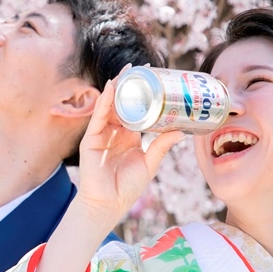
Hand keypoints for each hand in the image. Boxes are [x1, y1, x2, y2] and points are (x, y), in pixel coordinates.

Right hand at [73, 73, 183, 231]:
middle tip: (144, 67)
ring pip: (110, 105)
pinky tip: (111, 88)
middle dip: (131, 85)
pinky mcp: (91, 138)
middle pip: (123, 103)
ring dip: (118, 87)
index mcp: (129, 136)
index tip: (155, 78)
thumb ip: (161, 146)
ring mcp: (102, 133)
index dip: (144, 95)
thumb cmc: (126, 188)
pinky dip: (104, 101)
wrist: (107, 204)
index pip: (137, 110)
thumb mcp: (149, 164)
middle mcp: (115, 131)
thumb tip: (181, 131)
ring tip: (128, 71)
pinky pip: (98, 116)